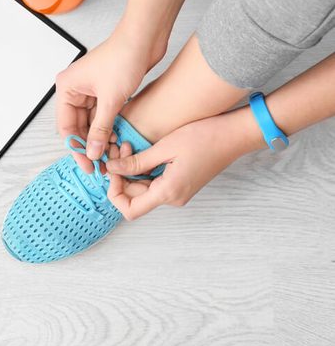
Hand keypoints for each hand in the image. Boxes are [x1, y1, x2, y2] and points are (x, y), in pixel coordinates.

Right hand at [56, 27, 165, 172]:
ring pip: (91, 123)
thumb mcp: (110, 100)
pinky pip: (102, 116)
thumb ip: (100, 129)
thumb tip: (93, 153)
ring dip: (100, 139)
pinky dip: (108, 128)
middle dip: (89, 146)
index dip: (77, 148)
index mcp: (67, 87)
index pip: (66, 127)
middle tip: (100, 165)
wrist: (145, 38)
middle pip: (78, 126)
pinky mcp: (105, 91)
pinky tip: (116, 141)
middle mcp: (75, 89)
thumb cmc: (124, 57)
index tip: (88, 165)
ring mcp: (90, 90)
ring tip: (110, 156)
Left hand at [105, 109, 259, 219]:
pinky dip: (142, 170)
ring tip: (128, 146)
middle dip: (121, 175)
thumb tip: (111, 169)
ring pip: (142, 189)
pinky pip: (153, 183)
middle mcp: (173, 198)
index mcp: (168, 192)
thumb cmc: (204, 137)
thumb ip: (136, 162)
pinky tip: (139, 150)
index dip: (115, 193)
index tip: (112, 170)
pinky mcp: (180, 184)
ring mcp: (177, 192)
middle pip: (134, 198)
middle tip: (120, 149)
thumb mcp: (165, 147)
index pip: (129, 210)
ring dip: (131, 171)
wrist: (234, 135)